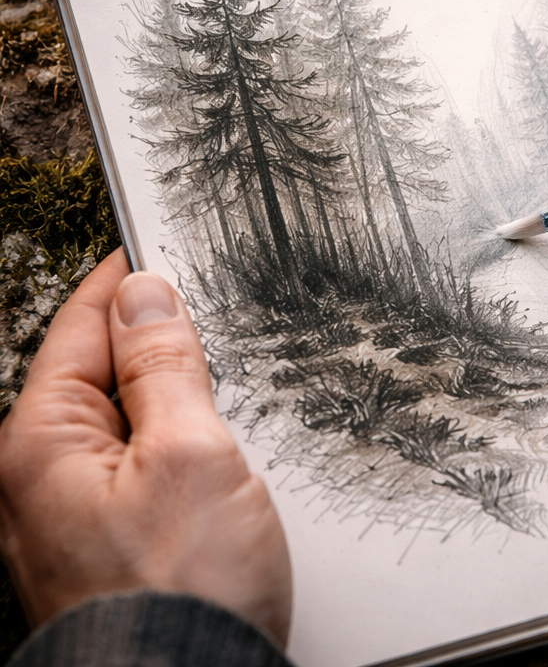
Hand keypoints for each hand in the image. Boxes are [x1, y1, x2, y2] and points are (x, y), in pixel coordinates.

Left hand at [0, 250, 291, 642]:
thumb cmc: (182, 592)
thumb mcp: (189, 452)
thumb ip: (164, 367)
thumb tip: (144, 297)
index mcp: (42, 444)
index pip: (79, 328)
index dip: (122, 281)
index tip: (157, 244)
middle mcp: (42, 479)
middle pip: (97, 372)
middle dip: (150, 334)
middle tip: (205, 302)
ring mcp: (73, 515)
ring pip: (123, 418)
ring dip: (169, 389)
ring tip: (216, 368)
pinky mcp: (110, 542)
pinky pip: (136, 462)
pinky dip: (173, 436)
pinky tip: (210, 439)